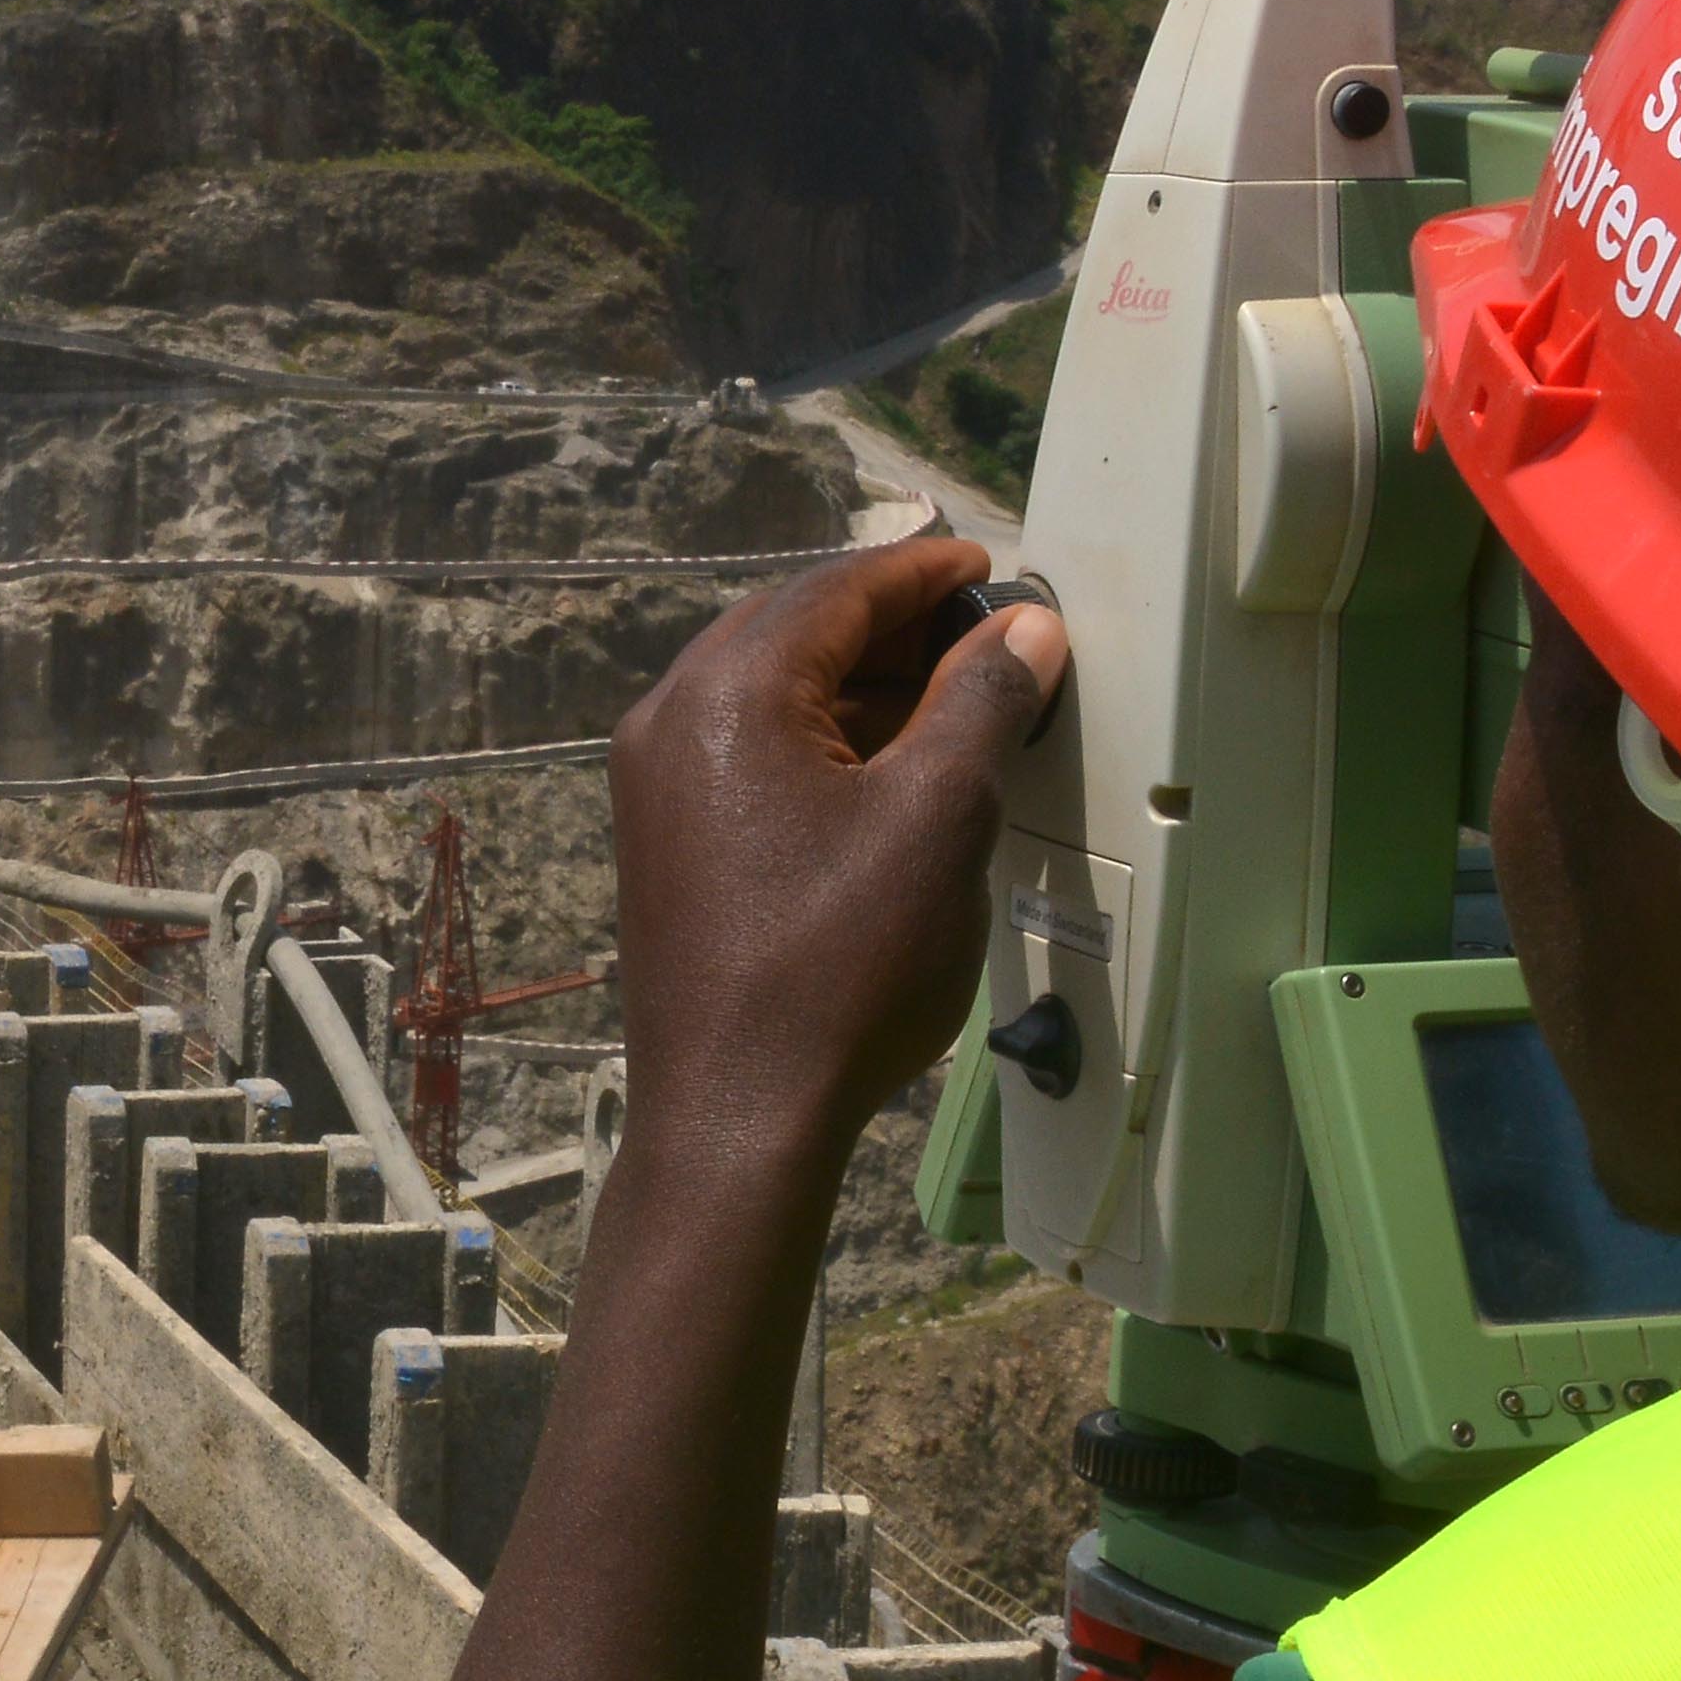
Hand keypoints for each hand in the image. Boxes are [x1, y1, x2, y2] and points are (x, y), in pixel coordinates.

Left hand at [603, 533, 1068, 1198]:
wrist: (737, 1115)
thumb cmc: (837, 971)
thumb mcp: (939, 820)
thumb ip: (983, 705)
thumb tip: (1025, 631)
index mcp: (727, 693)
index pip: (836, 589)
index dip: (923, 572)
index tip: (986, 565)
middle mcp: (670, 721)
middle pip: (793, 629)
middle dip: (893, 623)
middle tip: (982, 632)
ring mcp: (656, 785)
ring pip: (769, 690)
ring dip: (860, 683)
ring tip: (956, 701)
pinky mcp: (665, 841)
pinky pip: (748, 750)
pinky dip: (822, 737)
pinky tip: (891, 770)